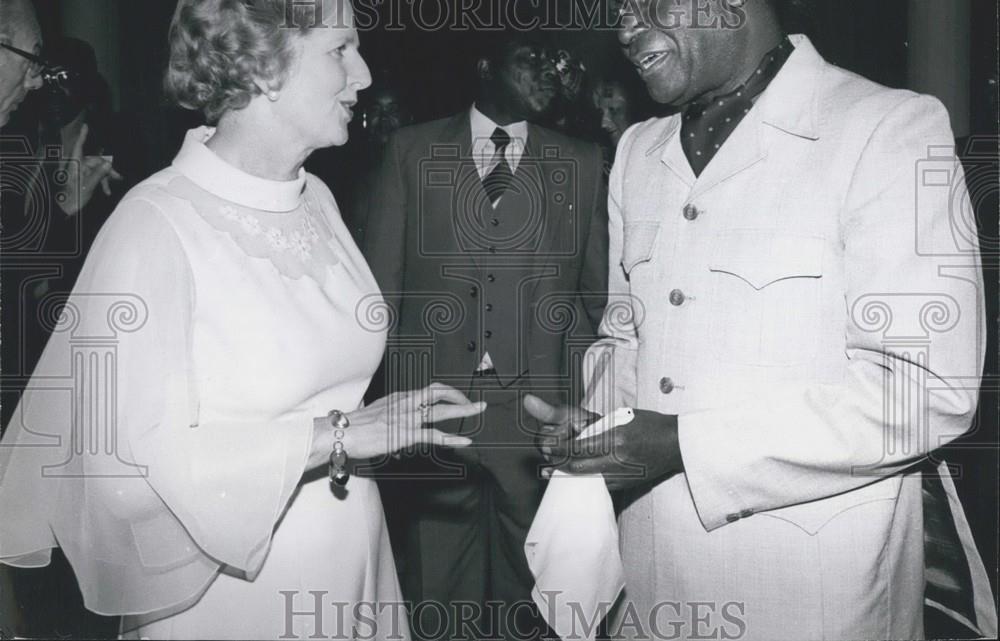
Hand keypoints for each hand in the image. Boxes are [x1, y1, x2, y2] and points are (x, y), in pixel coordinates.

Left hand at [55, 124, 121, 214]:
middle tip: (118, 178)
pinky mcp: (80, 180)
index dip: (83, 137)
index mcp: (75, 165)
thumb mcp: (88, 186)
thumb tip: (108, 164)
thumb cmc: (73, 198)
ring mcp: (78, 173)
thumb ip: (98, 174)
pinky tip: (106, 192)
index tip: (86, 126)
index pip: (79, 147)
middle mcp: (76, 166)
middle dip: (106, 169)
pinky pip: (92, 176)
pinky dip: (100, 182)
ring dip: (104, 178)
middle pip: (94, 161)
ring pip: (95, 170)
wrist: (63, 211)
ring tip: (111, 189)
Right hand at [310, 383, 483, 466]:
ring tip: (479, 410)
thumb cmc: (354, 427)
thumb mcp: (376, 415)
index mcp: (400, 398)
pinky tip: (464, 441)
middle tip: (476, 403)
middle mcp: (406, 404)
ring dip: (463, 410)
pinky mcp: (405, 434)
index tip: (457, 398)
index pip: (429, 390)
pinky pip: (433, 435)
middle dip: (460, 396)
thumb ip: (391, 420)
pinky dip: (452, 438)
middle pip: (439, 393)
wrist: (342, 433)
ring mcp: (407, 418)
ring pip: (441, 410)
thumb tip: (398, 436)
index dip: (447, 392)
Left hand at [523, 394, 682, 490]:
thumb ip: (598, 424)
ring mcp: (622, 475)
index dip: (560, 449)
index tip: (548, 446)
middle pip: (579, 466)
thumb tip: (573, 428)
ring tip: (550, 472)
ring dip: (568, 475)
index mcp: (615, 438)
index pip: (579, 447)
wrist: (675, 444)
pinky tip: (574, 479)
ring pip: (586, 479)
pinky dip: (585, 481)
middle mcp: (617, 459)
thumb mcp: (622, 416)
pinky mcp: (626, 484)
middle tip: (545, 460)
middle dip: (559, 463)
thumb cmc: (650, 424)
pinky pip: (600, 485)